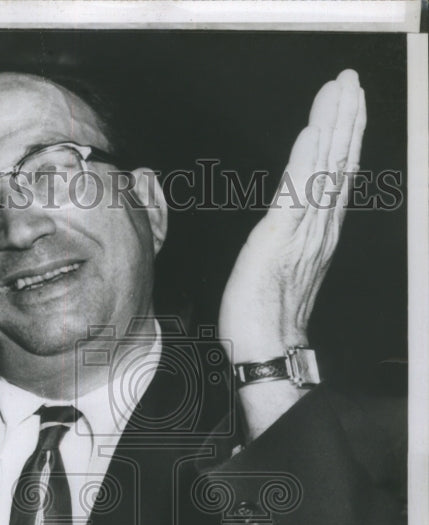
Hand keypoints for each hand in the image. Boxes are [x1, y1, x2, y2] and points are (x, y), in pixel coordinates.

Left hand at [219, 69, 365, 364]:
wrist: (265, 349)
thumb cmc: (265, 319)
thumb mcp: (282, 271)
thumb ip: (290, 243)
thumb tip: (288, 226)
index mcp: (317, 236)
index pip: (335, 178)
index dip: (344, 140)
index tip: (349, 107)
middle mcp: (317, 230)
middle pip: (338, 165)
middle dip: (346, 120)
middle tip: (350, 82)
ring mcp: (302, 232)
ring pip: (324, 170)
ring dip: (333, 125)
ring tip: (339, 90)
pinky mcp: (280, 238)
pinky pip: (297, 192)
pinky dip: (307, 159)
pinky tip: (312, 131)